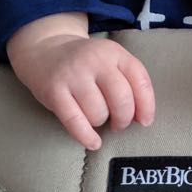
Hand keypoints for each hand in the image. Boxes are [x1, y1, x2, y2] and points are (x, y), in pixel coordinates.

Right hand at [7, 13, 154, 149]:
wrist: (45, 49)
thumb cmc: (85, 63)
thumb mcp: (111, 61)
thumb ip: (130, 83)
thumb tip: (142, 118)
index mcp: (114, 53)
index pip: (140, 81)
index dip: (146, 106)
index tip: (144, 121)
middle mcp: (95, 61)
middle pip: (122, 99)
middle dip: (124, 119)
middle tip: (118, 123)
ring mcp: (73, 75)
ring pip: (98, 113)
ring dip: (101, 122)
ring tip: (95, 116)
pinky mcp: (54, 91)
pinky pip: (75, 121)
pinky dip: (87, 136)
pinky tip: (93, 142)